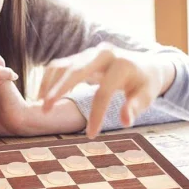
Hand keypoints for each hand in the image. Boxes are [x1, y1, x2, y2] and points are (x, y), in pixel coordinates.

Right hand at [38, 44, 175, 136]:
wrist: (145, 64)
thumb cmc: (146, 83)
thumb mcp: (148, 95)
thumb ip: (136, 106)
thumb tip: (125, 121)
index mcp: (122, 65)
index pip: (104, 92)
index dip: (96, 115)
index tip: (91, 135)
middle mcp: (104, 54)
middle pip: (76, 70)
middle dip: (59, 89)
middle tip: (45, 110)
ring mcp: (90, 53)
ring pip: (64, 65)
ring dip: (49, 84)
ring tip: (41, 107)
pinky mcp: (82, 56)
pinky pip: (60, 65)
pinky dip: (49, 79)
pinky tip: (42, 97)